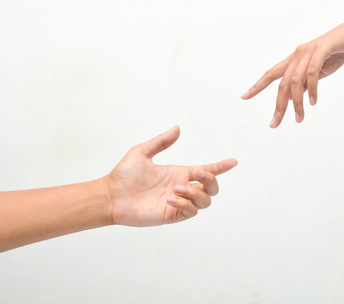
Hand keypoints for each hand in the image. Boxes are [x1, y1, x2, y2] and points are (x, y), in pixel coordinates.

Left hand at [105, 126, 237, 225]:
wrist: (111, 195)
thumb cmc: (124, 175)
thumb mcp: (142, 152)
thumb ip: (161, 142)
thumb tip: (177, 128)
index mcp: (179, 173)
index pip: (206, 171)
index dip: (220, 167)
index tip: (233, 161)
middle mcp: (182, 188)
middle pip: (212, 188)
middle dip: (211, 180)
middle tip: (196, 174)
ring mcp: (178, 202)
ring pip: (205, 201)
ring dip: (195, 193)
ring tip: (176, 189)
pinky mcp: (172, 215)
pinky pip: (190, 211)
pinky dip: (184, 203)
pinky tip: (170, 198)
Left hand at [241, 13, 343, 126]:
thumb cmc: (338, 51)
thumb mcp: (320, 72)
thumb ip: (307, 83)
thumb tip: (296, 98)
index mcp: (294, 59)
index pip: (271, 74)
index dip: (257, 85)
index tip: (244, 97)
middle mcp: (297, 54)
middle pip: (282, 84)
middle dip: (278, 105)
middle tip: (275, 124)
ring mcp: (308, 51)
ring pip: (295, 81)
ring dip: (297, 103)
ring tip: (299, 118)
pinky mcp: (322, 49)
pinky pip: (312, 73)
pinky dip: (311, 89)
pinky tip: (313, 102)